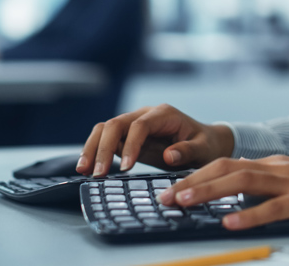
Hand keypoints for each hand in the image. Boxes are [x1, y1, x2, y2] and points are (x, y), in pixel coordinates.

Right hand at [77, 104, 233, 176]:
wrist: (205, 141)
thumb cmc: (205, 144)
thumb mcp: (204, 149)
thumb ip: (188, 151)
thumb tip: (169, 156)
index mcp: (164, 114)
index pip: (140, 125)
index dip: (131, 145)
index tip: (126, 168)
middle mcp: (145, 114)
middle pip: (116, 124)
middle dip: (104, 147)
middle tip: (98, 173)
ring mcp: (134, 123)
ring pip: (105, 129)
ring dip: (93, 148)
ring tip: (83, 170)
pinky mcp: (127, 135)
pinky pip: (107, 139)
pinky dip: (95, 151)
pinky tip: (87, 167)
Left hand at [157, 155, 288, 230]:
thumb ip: (275, 193)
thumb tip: (241, 206)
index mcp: (278, 166)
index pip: (228, 166)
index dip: (196, 176)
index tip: (169, 189)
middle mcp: (282, 167)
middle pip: (227, 169)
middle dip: (192, 182)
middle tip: (162, 197)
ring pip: (245, 183)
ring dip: (210, 192)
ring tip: (183, 203)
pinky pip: (278, 207)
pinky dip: (251, 215)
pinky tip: (231, 223)